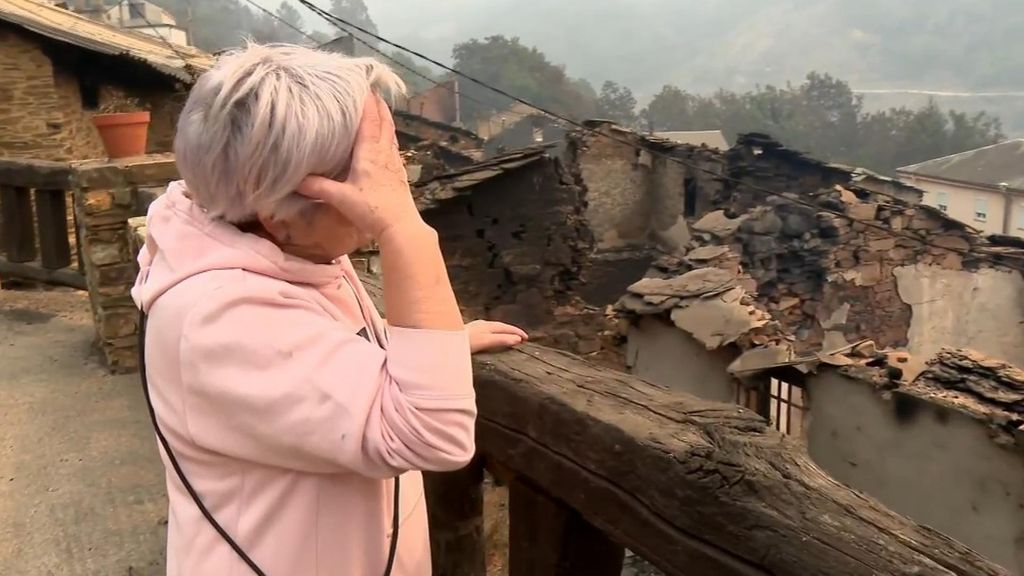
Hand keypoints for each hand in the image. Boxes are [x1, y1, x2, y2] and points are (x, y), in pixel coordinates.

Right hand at [297, 94, 421, 238]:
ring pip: (391, 133)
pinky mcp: (399, 173)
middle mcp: (384, 152)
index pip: (370, 120)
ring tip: (378, 109)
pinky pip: (393, 147)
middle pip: (384, 122)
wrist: (400, 227)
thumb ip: (318, 187)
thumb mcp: (340, 198)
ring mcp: (394, 162)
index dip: (368, 102)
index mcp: (370, 152)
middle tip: (372, 91)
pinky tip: (385, 140)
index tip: (363, 85)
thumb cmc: (372, 210)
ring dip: (385, 119)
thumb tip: (294, 180)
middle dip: (378, 105)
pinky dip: (389, 136)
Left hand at [467, 320, 527, 353]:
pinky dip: (492, 335)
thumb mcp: (487, 341)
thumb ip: (501, 340)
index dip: (517, 332)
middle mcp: (482, 324)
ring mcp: (474, 327)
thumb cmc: (466, 341)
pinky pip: (485, 332)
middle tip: (520, 337)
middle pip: (499, 326)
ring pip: (491, 328)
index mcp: (488, 325)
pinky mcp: (468, 332)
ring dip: (501, 332)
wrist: (446, 340)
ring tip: (507, 337)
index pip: (506, 327)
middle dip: (510, 331)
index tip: (526, 338)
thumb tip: (517, 339)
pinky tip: (488, 339)